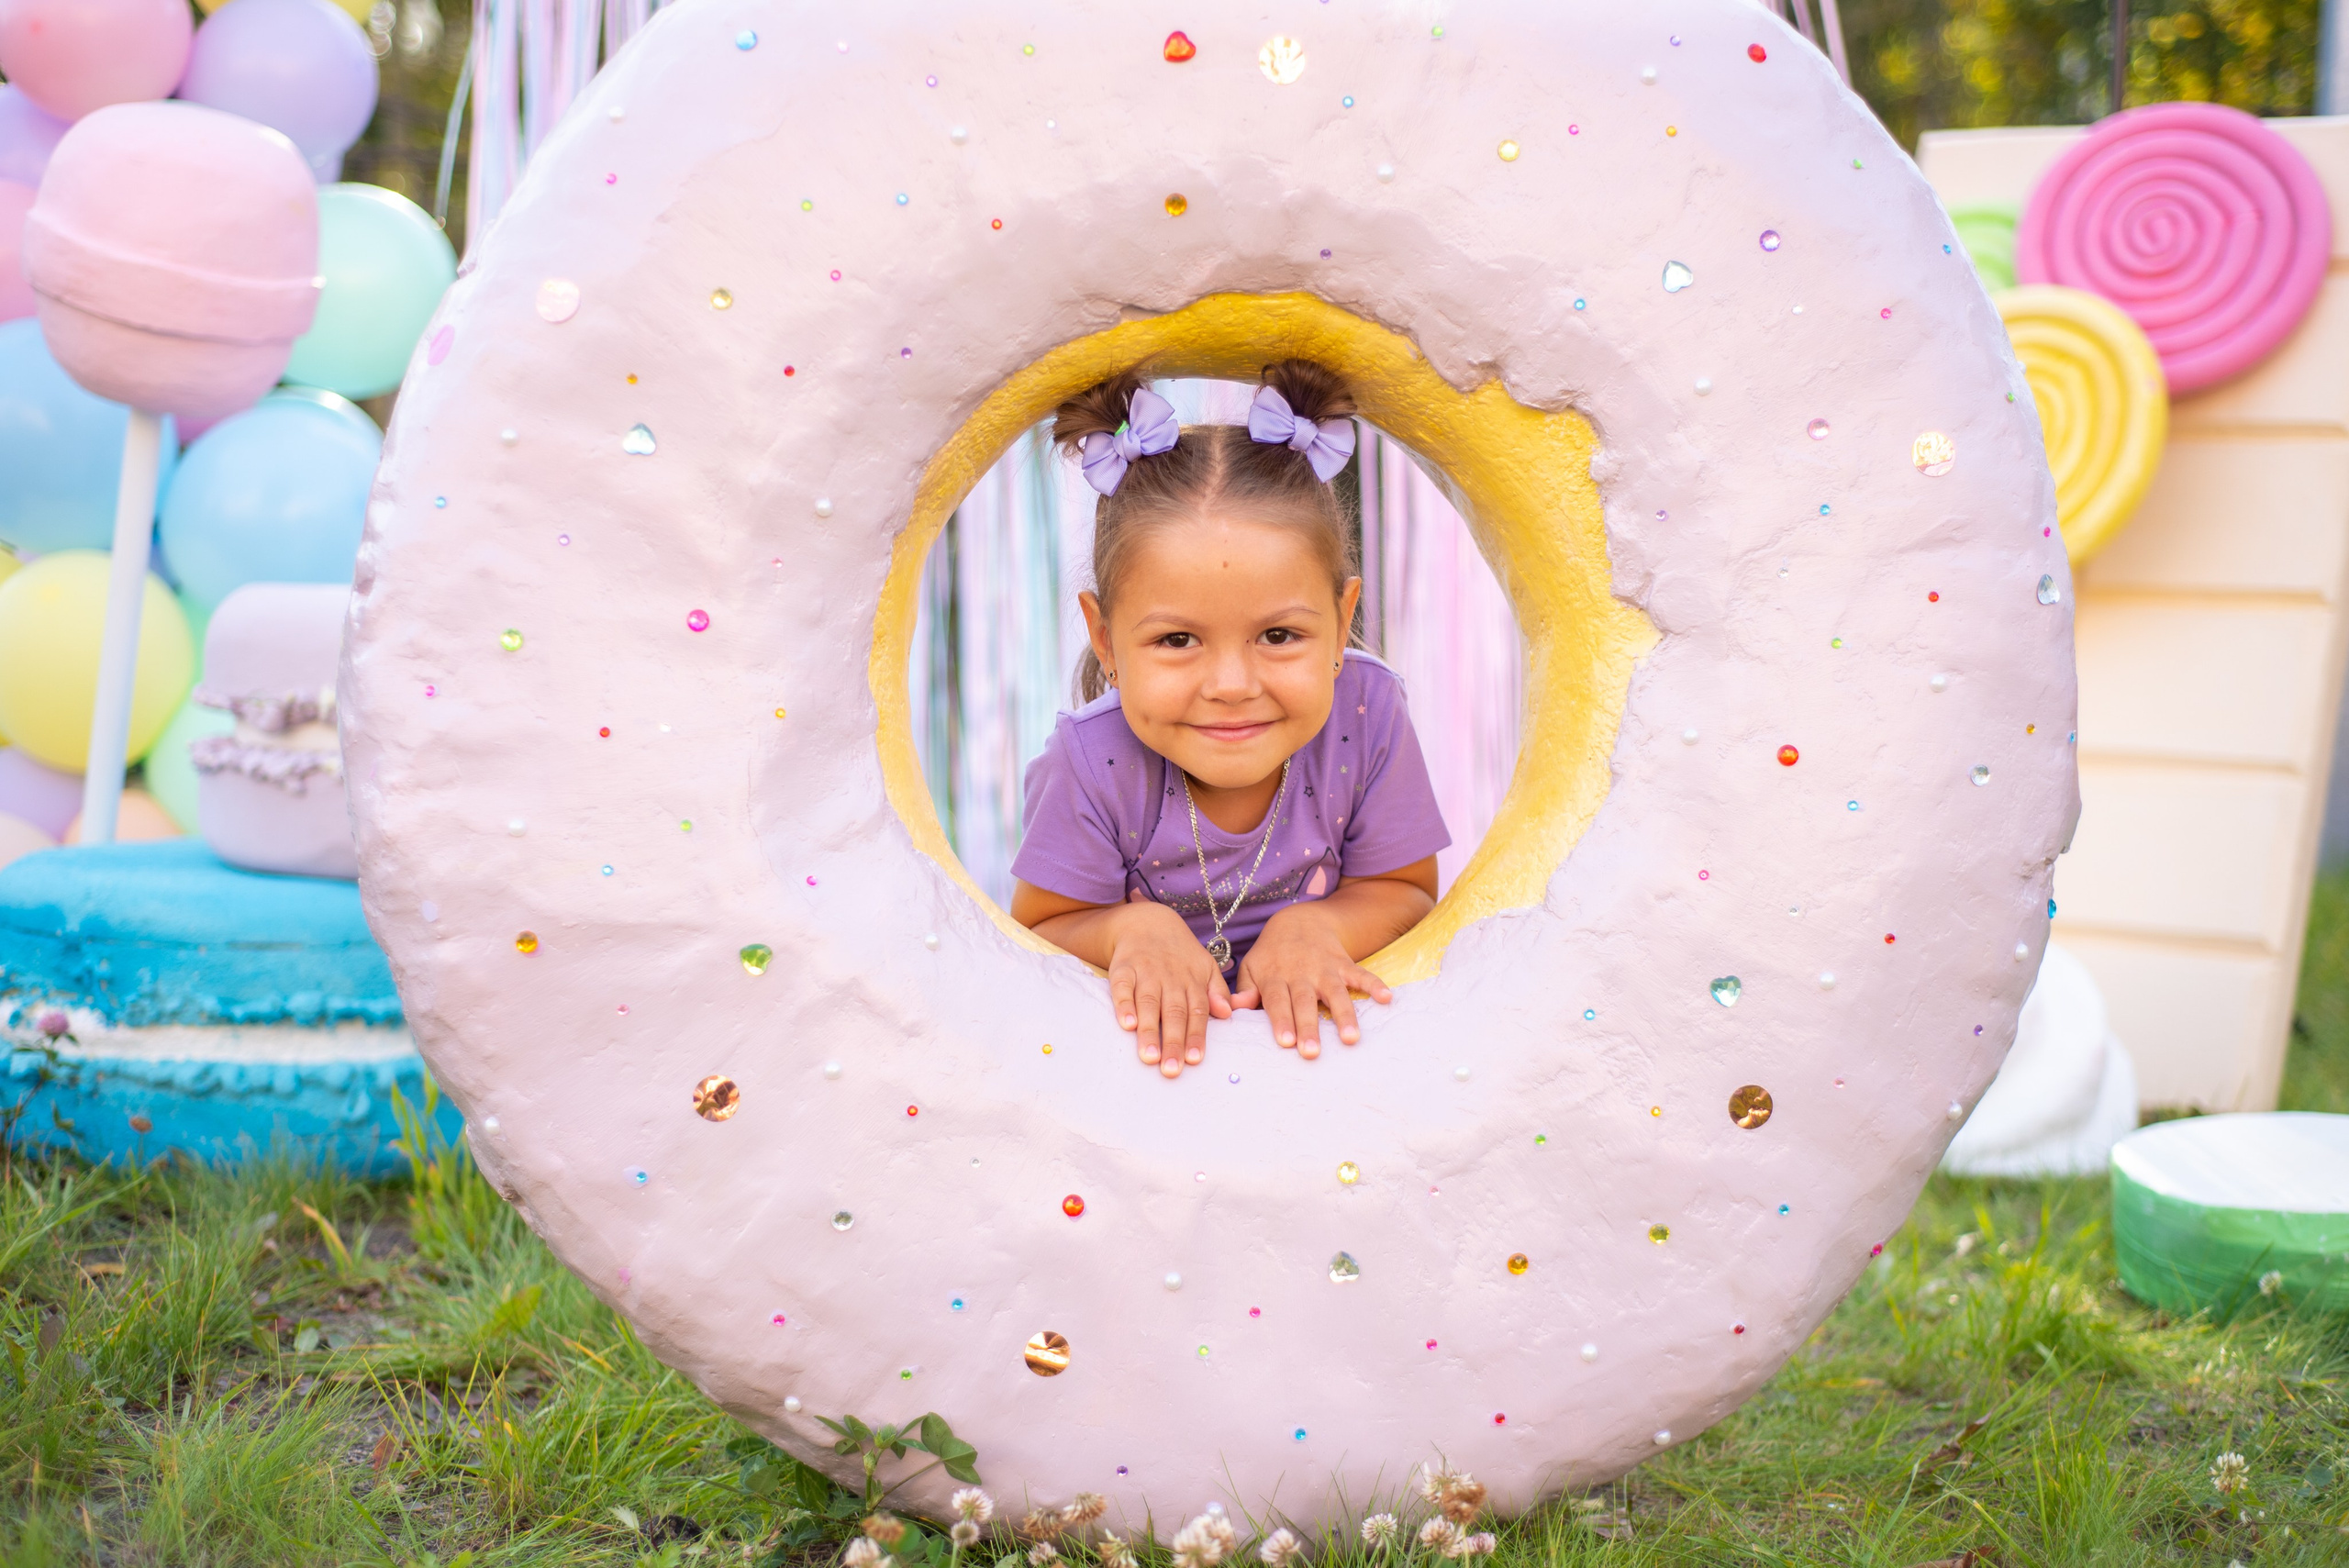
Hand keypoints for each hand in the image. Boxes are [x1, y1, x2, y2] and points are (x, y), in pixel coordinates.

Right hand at [1104, 901, 1233, 1078]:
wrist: (1148, 922)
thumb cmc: (1180, 955)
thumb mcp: (1205, 968)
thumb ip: (1217, 993)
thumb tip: (1228, 1014)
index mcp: (1193, 980)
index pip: (1197, 1011)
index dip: (1196, 1036)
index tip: (1195, 1060)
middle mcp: (1170, 977)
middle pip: (1173, 1012)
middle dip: (1172, 1041)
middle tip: (1171, 1069)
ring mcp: (1146, 972)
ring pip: (1148, 1003)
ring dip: (1148, 1031)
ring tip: (1149, 1057)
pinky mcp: (1122, 968)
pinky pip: (1122, 988)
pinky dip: (1123, 1005)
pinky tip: (1126, 1025)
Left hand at [1230, 903, 1392, 1057]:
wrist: (1299, 921)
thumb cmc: (1271, 955)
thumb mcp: (1251, 967)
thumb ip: (1244, 990)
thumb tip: (1233, 1009)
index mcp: (1274, 977)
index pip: (1277, 1001)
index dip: (1281, 1020)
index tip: (1285, 1042)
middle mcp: (1300, 973)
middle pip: (1305, 1002)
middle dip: (1309, 1027)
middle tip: (1312, 1052)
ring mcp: (1324, 968)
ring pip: (1335, 992)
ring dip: (1344, 1014)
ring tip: (1350, 1038)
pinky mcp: (1344, 963)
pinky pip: (1361, 974)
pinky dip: (1375, 985)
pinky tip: (1387, 998)